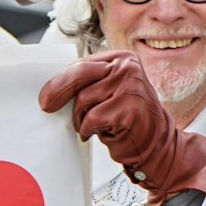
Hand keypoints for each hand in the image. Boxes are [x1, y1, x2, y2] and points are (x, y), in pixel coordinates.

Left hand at [38, 51, 205, 205]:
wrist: (159, 146)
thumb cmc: (128, 121)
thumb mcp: (109, 93)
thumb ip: (89, 84)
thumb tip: (52, 88)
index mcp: (122, 59)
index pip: (83, 64)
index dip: (60, 80)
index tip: (46, 95)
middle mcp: (128, 68)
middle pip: (80, 75)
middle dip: (59, 91)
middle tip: (46, 105)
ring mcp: (131, 86)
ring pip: (84, 99)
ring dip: (81, 118)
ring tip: (93, 127)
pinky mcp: (129, 108)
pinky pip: (93, 118)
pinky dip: (89, 129)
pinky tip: (101, 134)